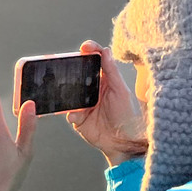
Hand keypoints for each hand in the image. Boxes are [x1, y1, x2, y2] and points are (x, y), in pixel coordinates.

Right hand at [65, 41, 147, 165]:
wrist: (123, 143)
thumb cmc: (127, 115)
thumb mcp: (121, 90)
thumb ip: (111, 71)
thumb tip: (105, 50)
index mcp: (104, 79)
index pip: (95, 60)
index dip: (89, 51)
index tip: (84, 47)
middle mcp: (92, 89)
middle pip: (77, 74)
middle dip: (69, 68)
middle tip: (64, 64)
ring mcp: (83, 103)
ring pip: (69, 92)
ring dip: (65, 91)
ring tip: (64, 90)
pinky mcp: (78, 118)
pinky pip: (69, 112)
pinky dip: (70, 112)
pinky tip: (75, 114)